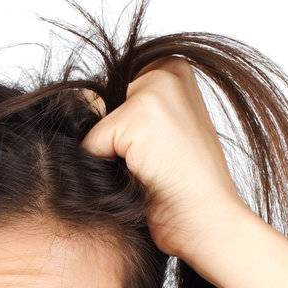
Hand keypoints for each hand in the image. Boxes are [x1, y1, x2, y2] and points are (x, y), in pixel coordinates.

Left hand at [79, 57, 248, 264]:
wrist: (208, 220)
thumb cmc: (185, 187)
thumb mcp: (161, 135)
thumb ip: (127, 112)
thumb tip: (80, 103)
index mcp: (174, 68)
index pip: (110, 92)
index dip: (121, 132)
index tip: (155, 152)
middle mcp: (167, 69)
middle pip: (98, 106)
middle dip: (114, 142)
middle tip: (155, 163)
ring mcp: (156, 88)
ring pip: (97, 126)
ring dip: (113, 156)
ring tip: (151, 170)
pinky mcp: (140, 114)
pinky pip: (93, 144)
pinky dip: (108, 169)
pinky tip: (145, 176)